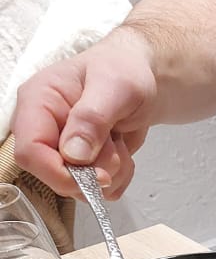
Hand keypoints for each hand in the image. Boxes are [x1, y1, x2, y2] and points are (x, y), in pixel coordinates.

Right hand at [12, 28, 156, 199]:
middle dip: (93, 171)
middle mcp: (44, 128)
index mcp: (38, 101)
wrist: (143, 76)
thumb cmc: (124, 69)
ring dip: (110, 172)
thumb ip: (92, 118)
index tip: (97, 175)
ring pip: (79, 186)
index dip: (60, 172)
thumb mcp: (114, 87)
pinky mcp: (81, 163)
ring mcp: (61, 148)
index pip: (29, 152)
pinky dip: (118, 177)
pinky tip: (121, 151)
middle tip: (115, 144)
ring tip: (118, 140)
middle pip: (53, 175)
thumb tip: (73, 154)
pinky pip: (97, 189)